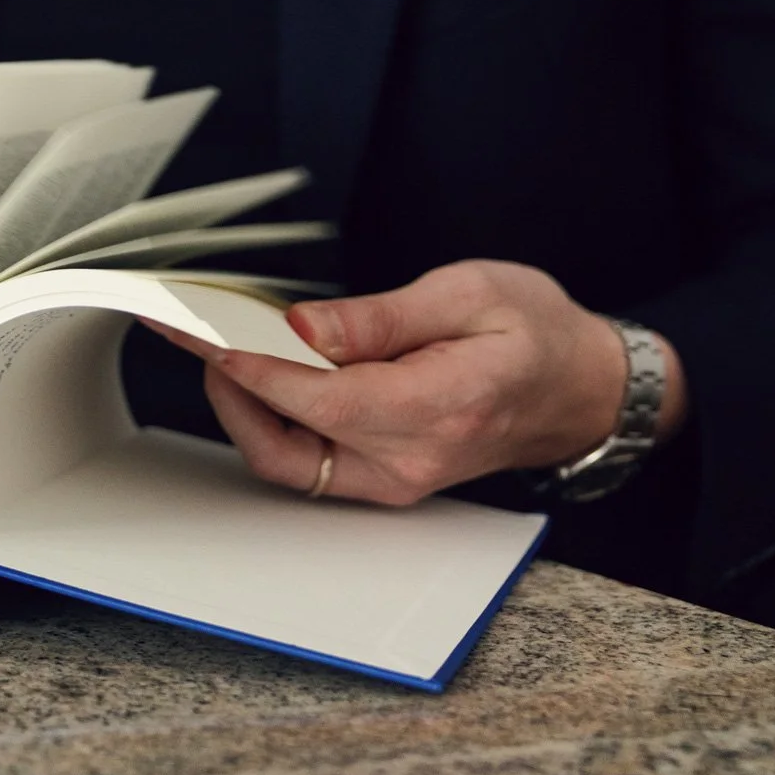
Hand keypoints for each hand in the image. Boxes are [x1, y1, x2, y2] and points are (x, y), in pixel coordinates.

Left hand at [149, 260, 687, 505]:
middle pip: (285, 438)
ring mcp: (395, 479)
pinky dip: (269, 419)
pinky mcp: (383, 479)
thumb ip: (380, 318)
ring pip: (286, 461)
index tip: (196, 330)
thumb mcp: (468, 294)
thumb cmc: (535, 332)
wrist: (581, 387)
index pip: (316, 399)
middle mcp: (410, 459)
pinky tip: (259, 371)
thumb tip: (302, 330)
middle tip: (193, 325)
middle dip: (227, 380)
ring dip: (240, 405)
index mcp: (438, 406)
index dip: (248, 367)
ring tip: (222, 341)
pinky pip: (306, 461)